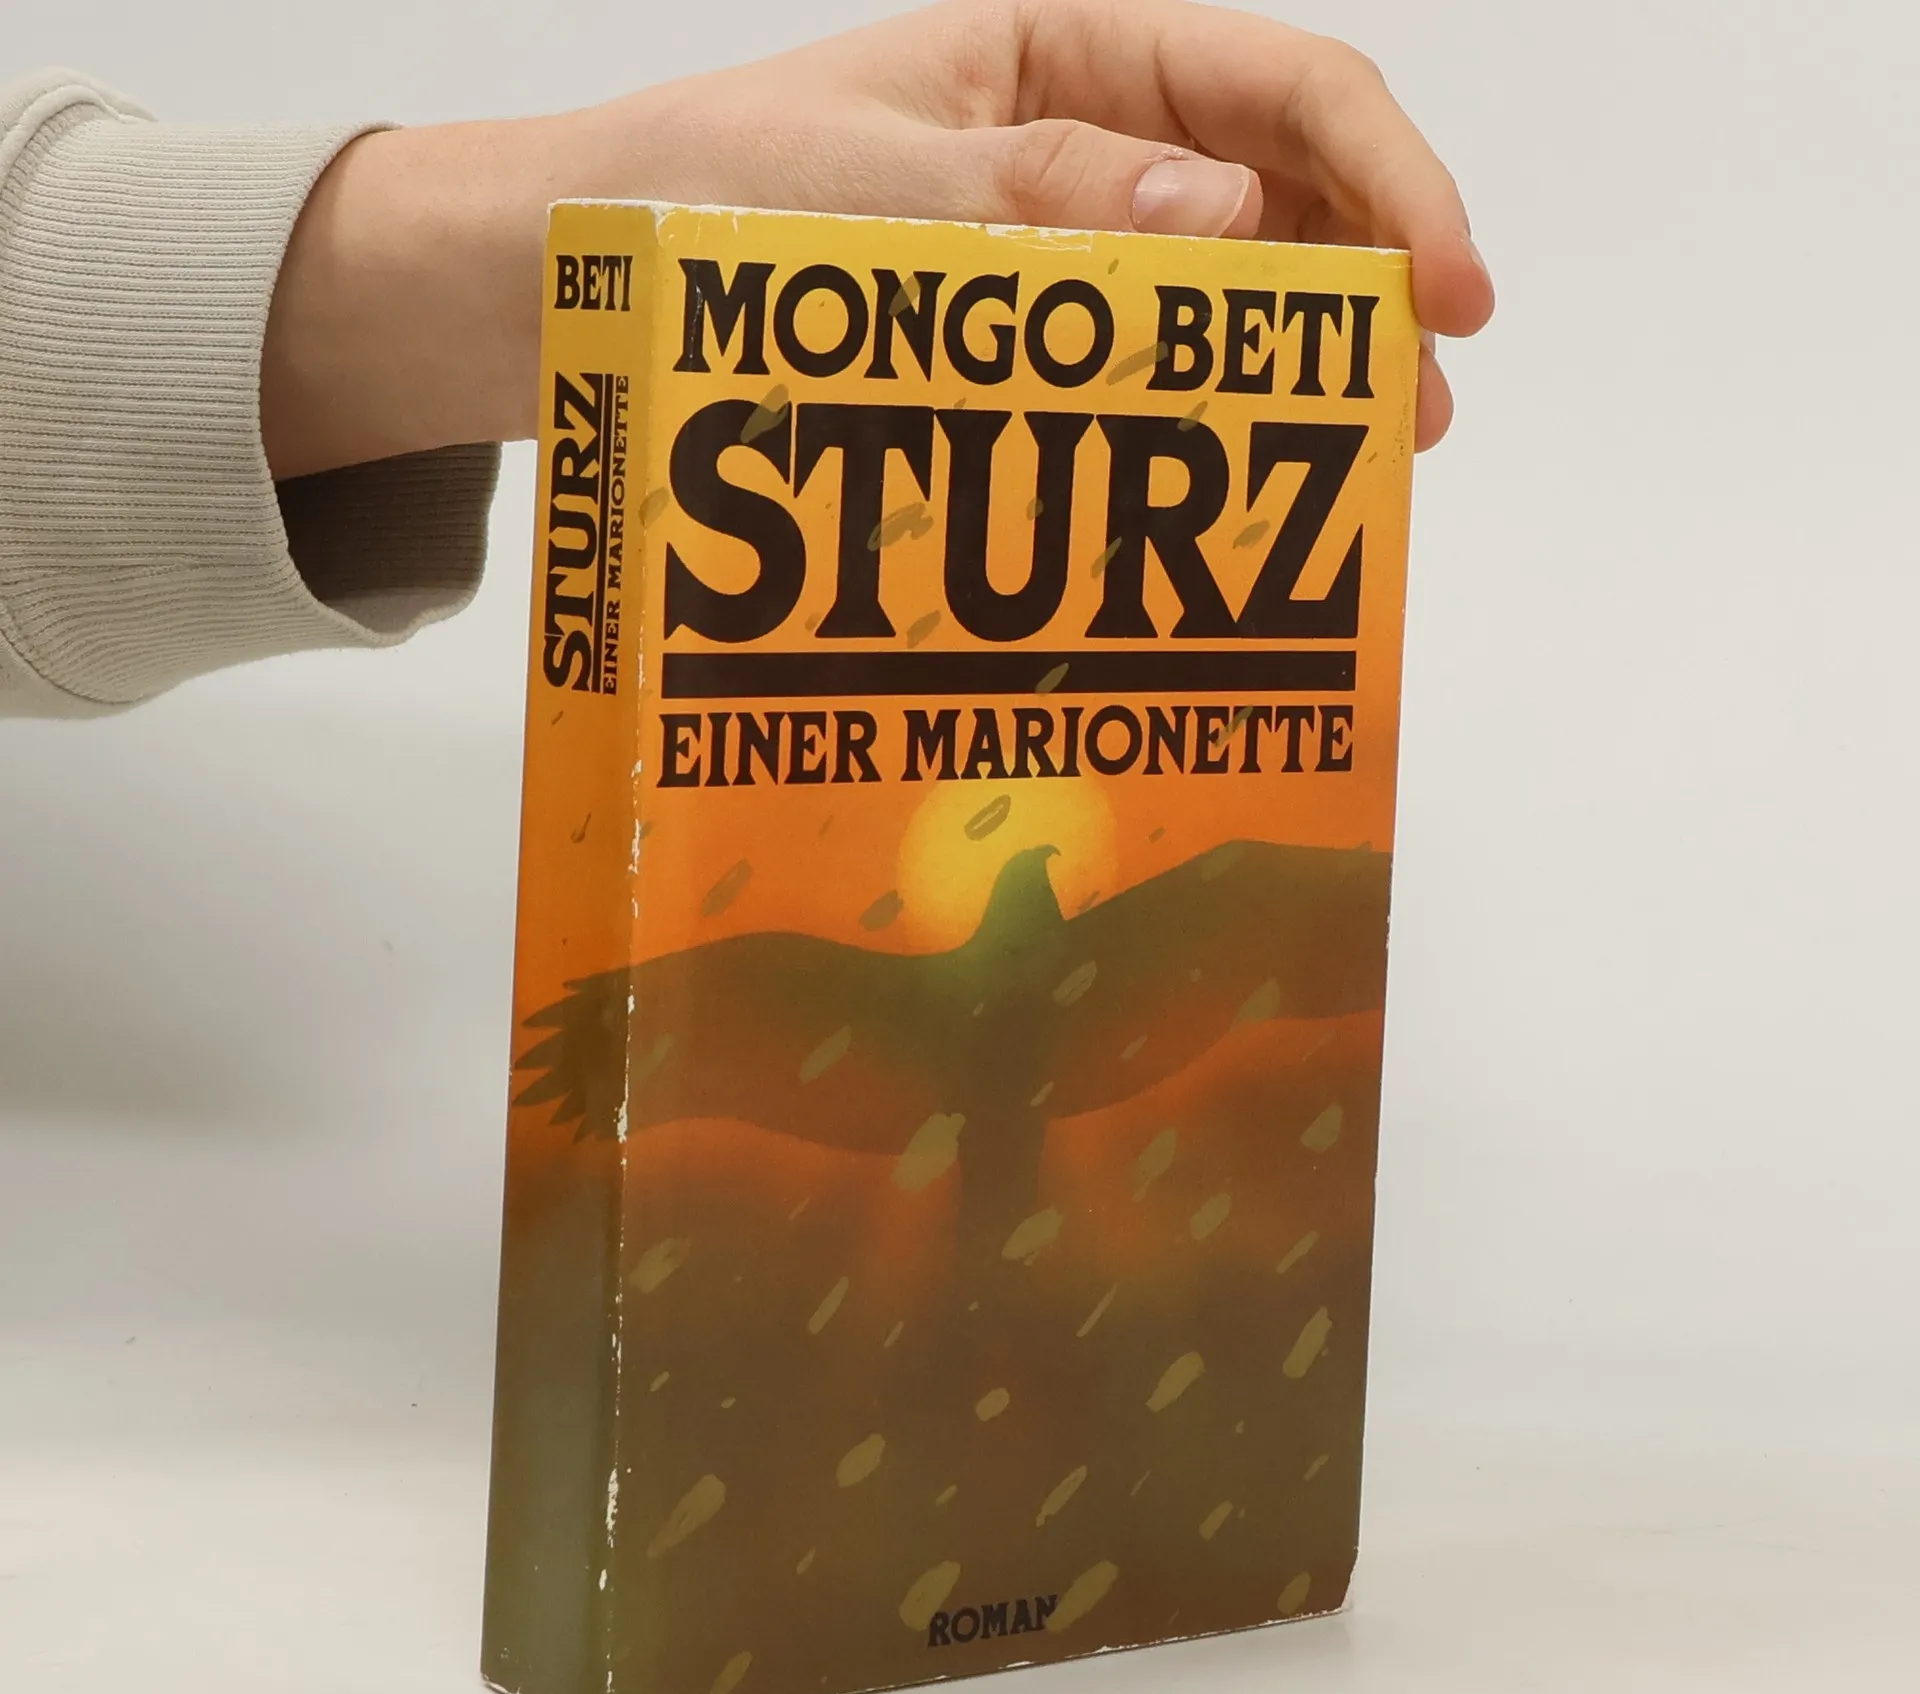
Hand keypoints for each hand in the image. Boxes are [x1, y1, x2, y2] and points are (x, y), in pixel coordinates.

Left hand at [263, 0, 1492, 477]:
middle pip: (1279, 194)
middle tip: (1405, 422)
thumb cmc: (692, 200)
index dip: (1392, 183)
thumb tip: (1228, 223)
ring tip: (1345, 467)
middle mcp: (1075, 140)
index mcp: (1060, 53)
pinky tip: (1214, 477)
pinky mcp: (1006, 336)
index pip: (1278, 91)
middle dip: (1362, 293)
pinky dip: (1186, 412)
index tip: (1453, 297)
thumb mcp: (866, 186)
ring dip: (1293, 366)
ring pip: (1221, 287)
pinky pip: (1130, 361)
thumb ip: (1045, 204)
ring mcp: (1046, 241)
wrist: (556, 280)